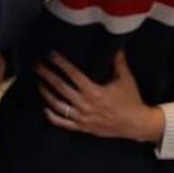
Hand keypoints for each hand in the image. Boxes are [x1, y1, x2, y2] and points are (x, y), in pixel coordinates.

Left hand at [36, 50, 164, 143]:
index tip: (51, 55)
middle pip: (61, 88)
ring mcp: (83, 118)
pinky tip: (45, 108)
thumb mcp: (126, 79)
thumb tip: (116, 44)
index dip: (61, 63)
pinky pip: (63, 124)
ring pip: (59, 106)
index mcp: (95, 91)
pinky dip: (52, 117)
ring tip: (39, 84)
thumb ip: (118, 62)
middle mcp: (86, 104)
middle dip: (48, 76)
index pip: (73, 75)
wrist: (136, 124)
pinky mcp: (83, 128)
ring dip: (47, 94)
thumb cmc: (131, 100)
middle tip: (37, 67)